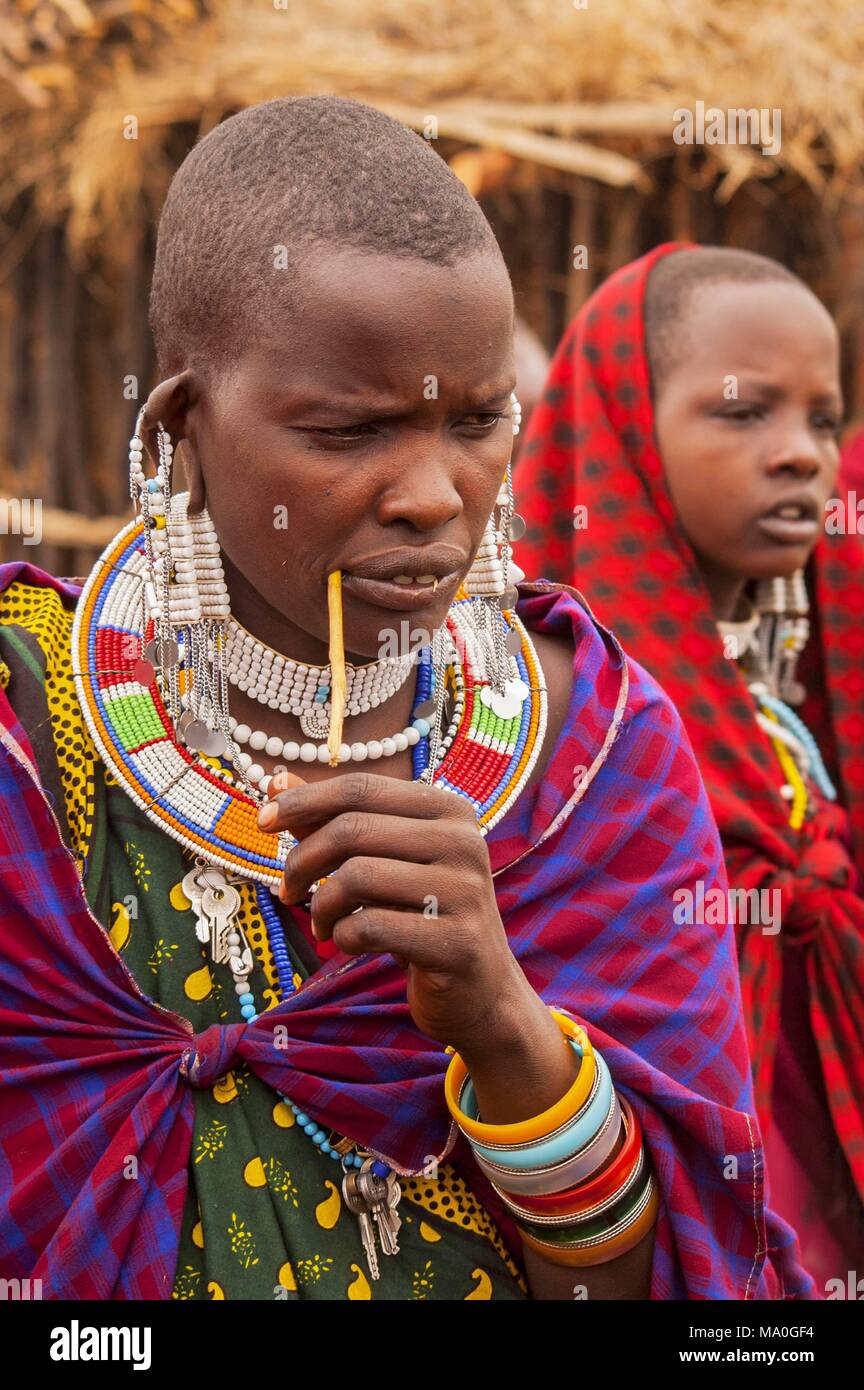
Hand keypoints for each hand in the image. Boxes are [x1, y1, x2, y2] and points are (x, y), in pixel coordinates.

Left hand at [257, 770, 535, 1053]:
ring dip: (321, 905)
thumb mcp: (386, 861)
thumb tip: (277, 783)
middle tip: (287, 890)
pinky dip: (341, 936)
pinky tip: (346, 943)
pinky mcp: (455, 943)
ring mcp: (466, 892)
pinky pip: (369, 927)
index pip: (361, 788)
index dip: (304, 801)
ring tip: (320, 924)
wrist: (481, 989)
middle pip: (352, 830)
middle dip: (303, 861)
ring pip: (356, 877)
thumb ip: (337, 820)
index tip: (262, 822)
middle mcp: (464, 841)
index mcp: (449, 809)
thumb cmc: (422, 915)